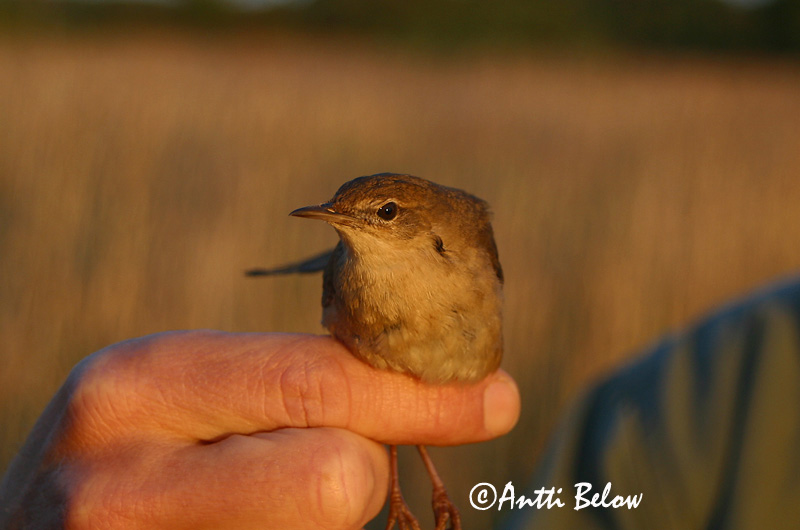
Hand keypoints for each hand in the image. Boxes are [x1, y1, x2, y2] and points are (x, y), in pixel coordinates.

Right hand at [0, 331, 519, 528]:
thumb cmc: (130, 452)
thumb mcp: (181, 393)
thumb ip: (287, 384)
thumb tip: (452, 390)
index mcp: (137, 384)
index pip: (317, 383)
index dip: (420, 394)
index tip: (494, 397)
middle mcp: (121, 479)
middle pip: (339, 480)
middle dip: (354, 472)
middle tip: (312, 463)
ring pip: (330, 528)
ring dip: (322, 518)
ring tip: (249, 498)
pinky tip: (241, 524)